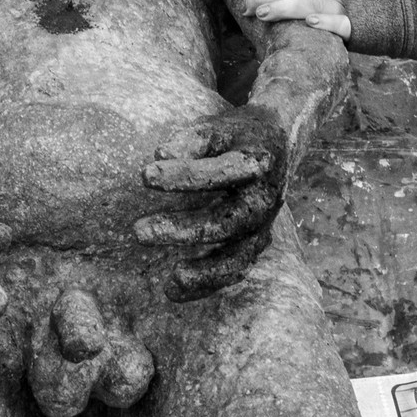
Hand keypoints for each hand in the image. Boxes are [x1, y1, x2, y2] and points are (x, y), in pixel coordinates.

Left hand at [133, 105, 288, 299]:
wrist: (279, 143)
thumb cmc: (238, 134)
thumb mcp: (219, 126)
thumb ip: (193, 138)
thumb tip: (161, 154)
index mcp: (256, 163)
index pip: (219, 172)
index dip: (182, 175)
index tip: (144, 174)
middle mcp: (264, 199)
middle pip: (224, 222)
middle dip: (182, 229)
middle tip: (138, 232)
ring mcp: (263, 226)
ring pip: (236, 257)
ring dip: (203, 271)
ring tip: (170, 280)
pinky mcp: (256, 243)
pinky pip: (235, 270)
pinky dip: (207, 283)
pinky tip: (174, 290)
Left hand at [242, 0, 351, 39]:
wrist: (369, 13)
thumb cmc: (326, 0)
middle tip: (247, 7)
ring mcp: (339, 4)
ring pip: (308, 3)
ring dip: (282, 8)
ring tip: (262, 14)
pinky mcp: (350, 25)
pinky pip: (338, 22)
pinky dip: (324, 21)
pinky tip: (309, 23)